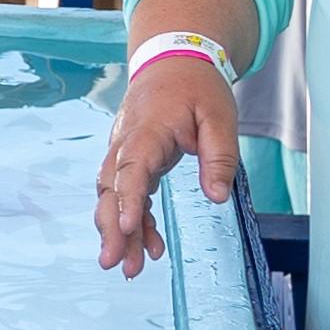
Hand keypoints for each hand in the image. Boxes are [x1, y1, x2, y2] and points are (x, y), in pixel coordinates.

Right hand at [92, 52, 240, 275]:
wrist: (173, 61)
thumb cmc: (197, 86)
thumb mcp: (220, 115)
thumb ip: (219, 156)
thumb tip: (217, 197)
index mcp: (147, 130)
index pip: (131, 168)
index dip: (128, 200)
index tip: (127, 228)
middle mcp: (126, 143)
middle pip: (110, 188)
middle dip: (110, 227)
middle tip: (114, 262)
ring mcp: (124, 152)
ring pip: (111, 196)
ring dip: (117, 232)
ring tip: (129, 268)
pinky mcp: (132, 161)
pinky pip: (125, 194)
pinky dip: (134, 221)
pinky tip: (147, 246)